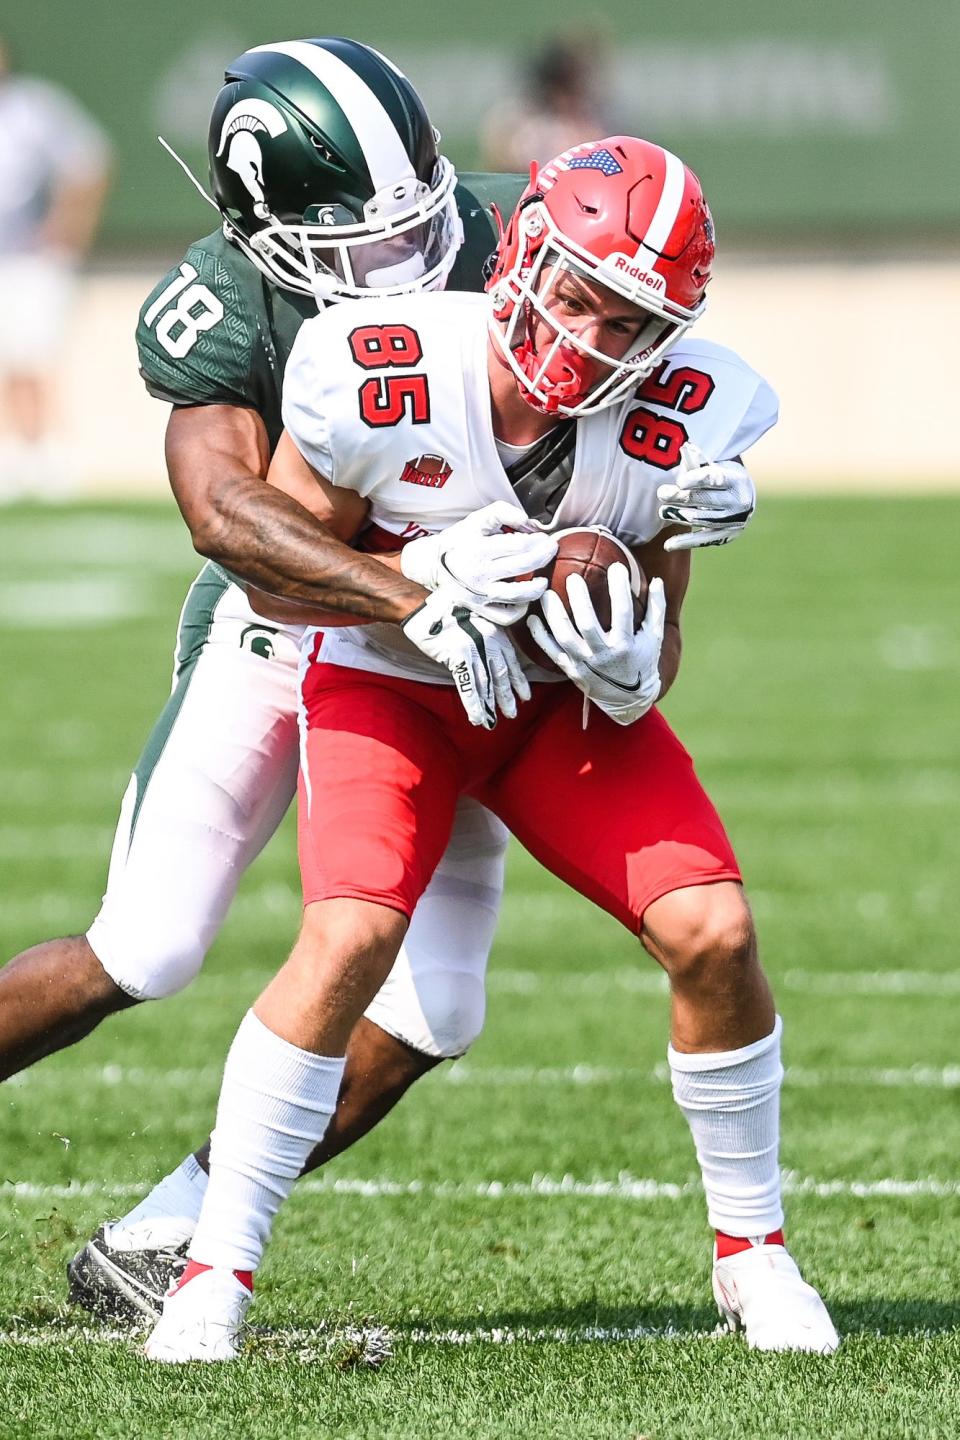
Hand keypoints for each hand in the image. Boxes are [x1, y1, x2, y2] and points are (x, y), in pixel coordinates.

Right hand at [400, 501, 556, 622]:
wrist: (431, 565)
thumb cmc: (457, 541)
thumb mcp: (477, 519)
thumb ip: (503, 512)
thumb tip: (527, 520)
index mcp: (478, 550)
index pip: (518, 545)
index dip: (536, 540)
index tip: (543, 537)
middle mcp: (479, 575)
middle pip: (523, 567)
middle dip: (543, 556)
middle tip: (551, 549)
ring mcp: (480, 595)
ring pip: (518, 596)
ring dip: (537, 587)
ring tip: (542, 579)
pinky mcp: (480, 609)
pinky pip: (506, 616)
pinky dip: (520, 610)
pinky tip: (525, 599)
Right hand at [401, 587, 529, 728]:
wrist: (422, 606)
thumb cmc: (443, 610)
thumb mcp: (473, 619)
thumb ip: (483, 638)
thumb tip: (486, 659)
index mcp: (495, 631)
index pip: (511, 661)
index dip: (518, 680)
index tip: (525, 696)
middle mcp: (489, 641)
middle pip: (500, 675)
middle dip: (506, 697)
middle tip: (512, 713)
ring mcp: (474, 649)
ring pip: (485, 684)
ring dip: (489, 706)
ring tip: (492, 723)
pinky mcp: (458, 656)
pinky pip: (468, 685)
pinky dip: (473, 704)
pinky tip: (476, 717)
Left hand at [526, 565, 665, 725]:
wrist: (627, 698)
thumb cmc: (642, 661)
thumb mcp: (654, 638)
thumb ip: (656, 609)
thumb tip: (659, 580)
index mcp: (625, 645)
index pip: (623, 612)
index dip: (620, 588)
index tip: (617, 566)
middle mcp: (603, 655)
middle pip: (587, 623)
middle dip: (579, 599)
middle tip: (573, 577)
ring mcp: (584, 664)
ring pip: (564, 636)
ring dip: (553, 614)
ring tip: (545, 593)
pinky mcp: (571, 670)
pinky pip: (551, 652)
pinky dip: (540, 636)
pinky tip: (531, 619)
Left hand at [657, 442, 755, 551]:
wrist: (742, 500)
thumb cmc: (722, 480)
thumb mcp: (715, 467)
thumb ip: (699, 461)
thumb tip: (685, 447)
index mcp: (736, 480)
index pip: (715, 479)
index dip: (697, 479)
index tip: (680, 481)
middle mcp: (738, 502)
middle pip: (705, 500)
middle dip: (681, 497)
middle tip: (662, 493)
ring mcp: (733, 522)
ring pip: (701, 519)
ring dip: (679, 516)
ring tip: (662, 512)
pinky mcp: (725, 537)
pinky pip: (702, 540)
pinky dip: (685, 542)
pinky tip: (668, 545)